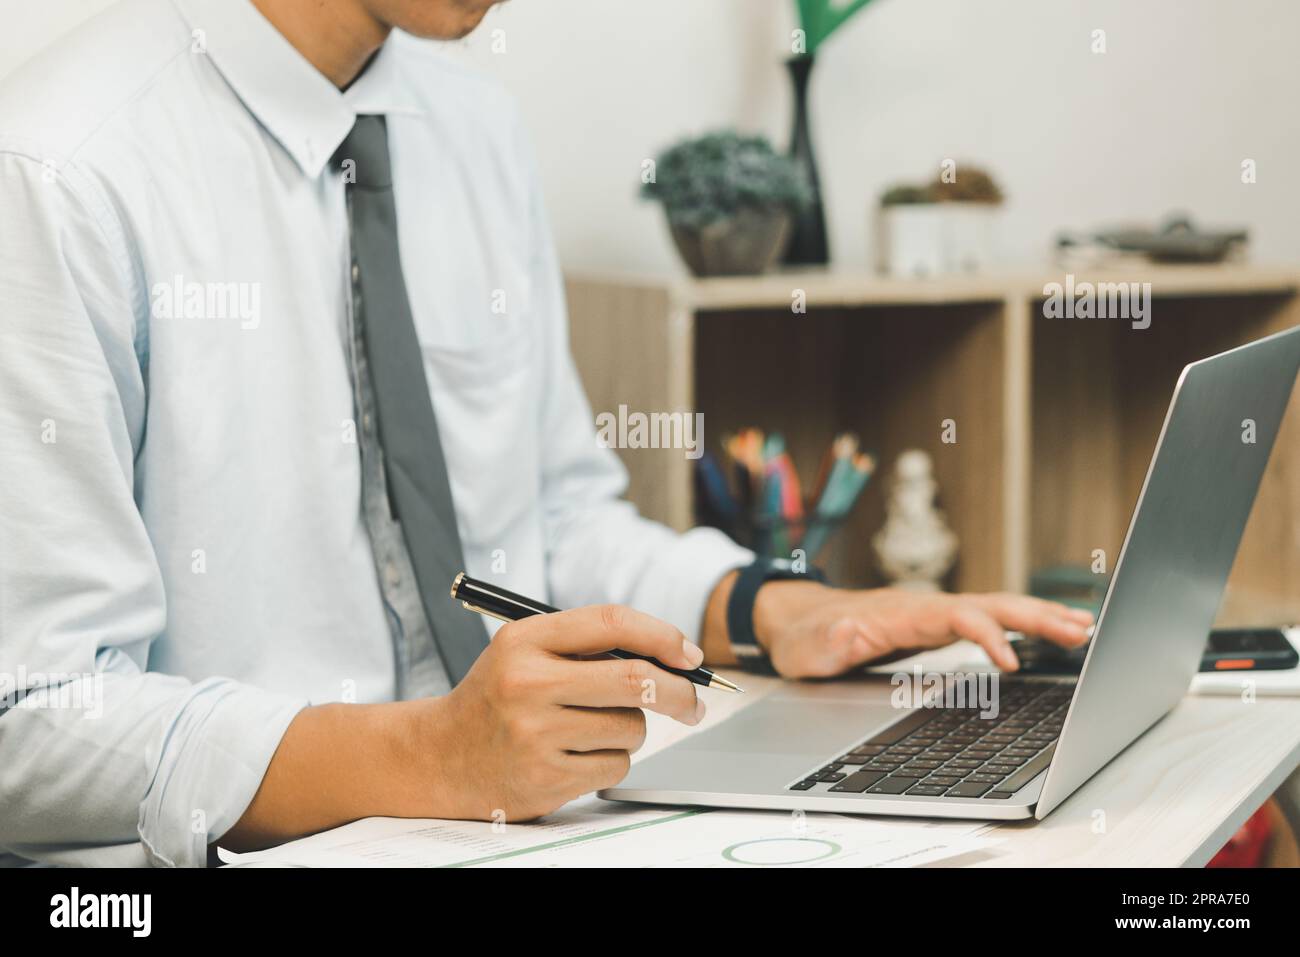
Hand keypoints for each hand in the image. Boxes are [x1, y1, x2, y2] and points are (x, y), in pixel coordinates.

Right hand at [419, 604, 706, 821]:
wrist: (440, 755)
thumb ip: (588, 645)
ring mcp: (535, 734)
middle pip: (636, 679)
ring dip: (630, 729)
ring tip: (590, 728)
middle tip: (694, 702)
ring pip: (631, 728)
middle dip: (680, 692)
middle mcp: (527, 684)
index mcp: (525, 640)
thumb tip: (674, 656)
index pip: (612, 623)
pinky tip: (574, 756)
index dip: (663, 636)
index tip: (689, 655)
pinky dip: (609, 761)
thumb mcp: (526, 652)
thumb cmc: (499, 696)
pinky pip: (615, 766)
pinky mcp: (545, 778)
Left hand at [748, 580, 1093, 678]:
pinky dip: (1022, 625)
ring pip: (995, 608)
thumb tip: (850, 632)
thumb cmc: (805, 636)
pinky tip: (1049, 634)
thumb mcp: (809, 647)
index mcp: (902, 612)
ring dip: (1039, 616)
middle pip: (990, 604)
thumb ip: (831, 640)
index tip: (1012, 663)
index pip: (956, 616)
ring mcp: (933, 614)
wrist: (796, 620)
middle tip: (1081, 631)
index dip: (986, 634)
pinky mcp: (936, 625)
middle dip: (1035, 617)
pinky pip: (988, 620)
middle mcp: (925, 607)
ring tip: (1084, 628)